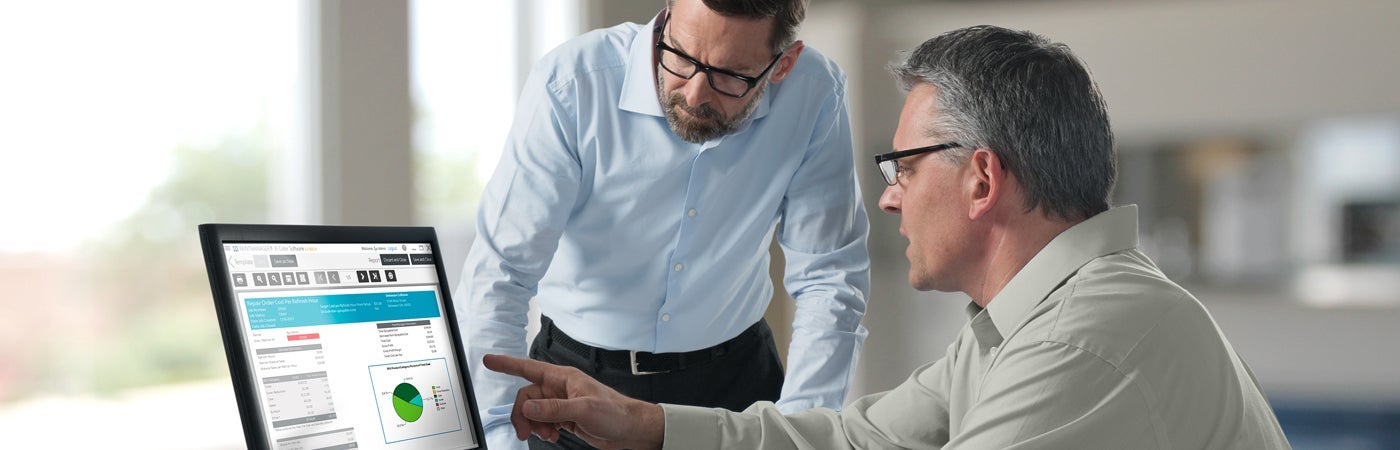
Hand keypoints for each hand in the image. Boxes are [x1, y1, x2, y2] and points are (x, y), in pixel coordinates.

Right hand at [483, 354, 665, 449]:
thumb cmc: (616, 413)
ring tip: (547, 435)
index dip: (507, 364)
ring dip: (534, 425)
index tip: (489, 361)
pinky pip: (543, 422)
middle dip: (523, 415)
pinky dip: (543, 430)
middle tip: (526, 432)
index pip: (528, 368)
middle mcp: (560, 388)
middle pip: (526, 397)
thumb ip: (554, 408)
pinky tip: (553, 436)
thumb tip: (528, 407)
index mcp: (563, 378)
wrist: (631, 430)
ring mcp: (561, 404)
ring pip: (533, 411)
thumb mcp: (584, 409)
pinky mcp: (565, 418)